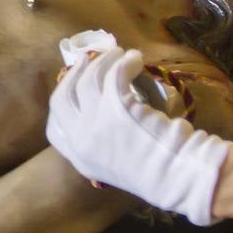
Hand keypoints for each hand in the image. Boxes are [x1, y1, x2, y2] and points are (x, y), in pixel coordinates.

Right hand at [47, 43, 231, 225]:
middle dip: (73, 75)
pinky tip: (135, 60)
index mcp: (80, 160)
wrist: (178, 177)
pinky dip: (125, 63)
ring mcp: (96, 124)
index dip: (61, 105)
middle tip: (88, 60)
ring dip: (103, 62)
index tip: (72, 88)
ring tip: (120, 54)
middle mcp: (81, 141)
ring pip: (88, 80)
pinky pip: (114, 75)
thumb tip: (101, 112)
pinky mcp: (116, 108)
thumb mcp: (117, 168)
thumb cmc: (157, 174)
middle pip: (62, 98)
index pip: (54, 130)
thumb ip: (102, 146)